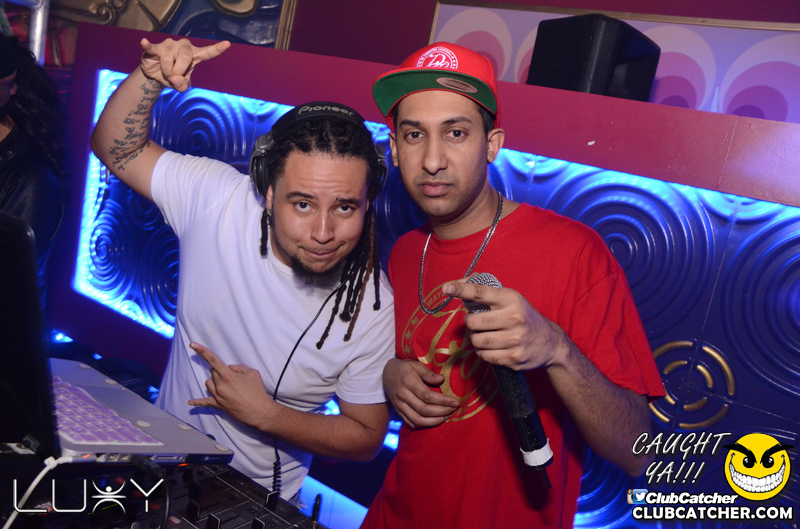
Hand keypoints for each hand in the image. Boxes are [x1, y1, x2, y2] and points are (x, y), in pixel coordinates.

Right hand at [139, 37, 230, 91]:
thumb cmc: (173, 77)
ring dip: (166, 71)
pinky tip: (144, 42)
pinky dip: (148, 46)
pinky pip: (152, 47)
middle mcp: (184, 47)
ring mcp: (169, 45)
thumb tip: (175, 78)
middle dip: (178, 72)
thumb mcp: (181, 86)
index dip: (217, 49)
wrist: (156, 75)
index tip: (227, 44)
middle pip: (186, 58)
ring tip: (165, 72)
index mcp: (194, 55)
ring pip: (169, 59)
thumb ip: (183, 85)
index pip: (207, 52)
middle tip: (173, 77)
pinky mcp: (155, 47)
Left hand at [187, 342, 272, 429]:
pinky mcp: (218, 405)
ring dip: (214, 381)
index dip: (202, 351)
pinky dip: (197, 402)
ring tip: (227, 385)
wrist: (259, 411)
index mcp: (228, 376)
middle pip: (213, 372)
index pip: (213, 360)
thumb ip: (238, 367)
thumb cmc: (257, 391)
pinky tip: (190, 402)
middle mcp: (220, 386)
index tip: (192, 344)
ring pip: (208, 383)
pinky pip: (205, 402)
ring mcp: (218, 396)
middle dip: (220, 371)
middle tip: (233, 376)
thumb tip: (229, 369)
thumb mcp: (252, 373)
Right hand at [382, 358, 458, 428]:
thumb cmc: (404, 368)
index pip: (427, 396)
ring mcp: (399, 405)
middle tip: (453, 410)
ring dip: (433, 421)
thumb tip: (441, 379)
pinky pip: (410, 423)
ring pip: (417, 419)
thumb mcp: (415, 364)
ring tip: (446, 417)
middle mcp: (402, 395)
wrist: (385, 373)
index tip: (455, 402)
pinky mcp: (398, 411)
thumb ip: (428, 373)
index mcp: (408, 381)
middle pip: (424, 409)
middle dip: (441, 412)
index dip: (443, 401)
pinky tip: (433, 421)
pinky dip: (423, 425)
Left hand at [442, 278, 570, 370]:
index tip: (446, 288)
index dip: (461, 290)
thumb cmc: (523, 317)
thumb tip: (457, 283)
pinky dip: (484, 352)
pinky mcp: (514, 358)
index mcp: (511, 299)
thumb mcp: (510, 299)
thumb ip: (485, 292)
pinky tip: (495, 347)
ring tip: (488, 336)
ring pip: (477, 341)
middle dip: (472, 324)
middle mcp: (514, 317)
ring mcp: (515, 339)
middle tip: (481, 323)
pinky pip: (484, 356)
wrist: (550, 343)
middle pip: (473, 322)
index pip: (481, 292)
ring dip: (477, 339)